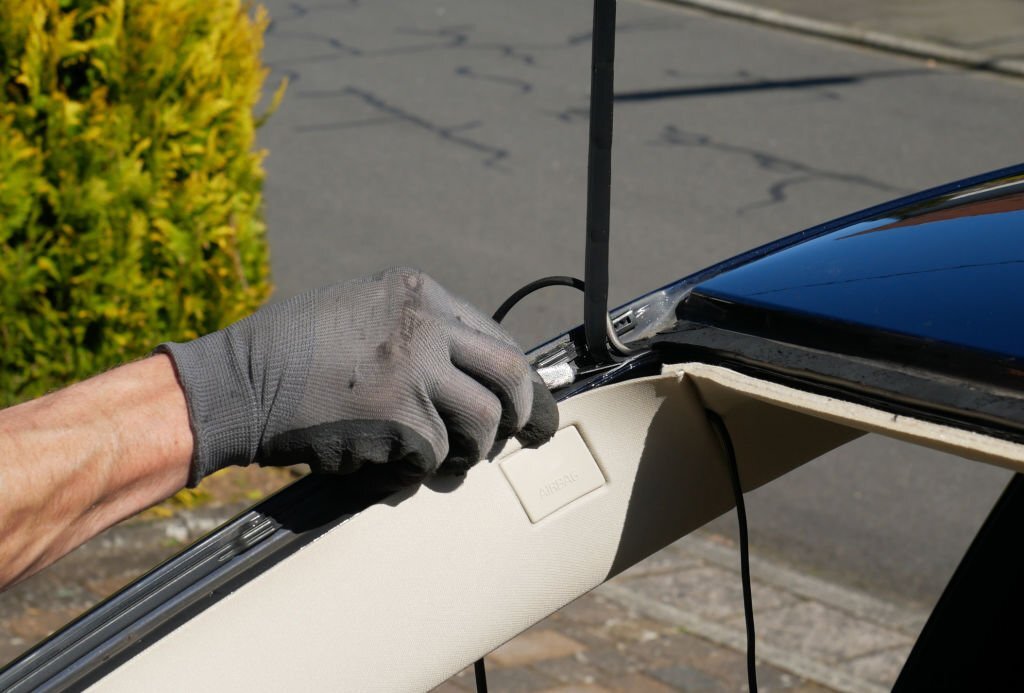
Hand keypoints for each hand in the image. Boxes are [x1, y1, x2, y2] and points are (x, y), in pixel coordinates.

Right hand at [157, 267, 557, 486]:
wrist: (237, 381)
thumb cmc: (291, 350)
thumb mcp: (360, 310)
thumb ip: (417, 331)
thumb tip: (470, 374)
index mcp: (418, 293)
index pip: (495, 336)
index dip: (519, 376)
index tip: (527, 400)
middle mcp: (425, 325)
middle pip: (510, 374)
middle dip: (525, 412)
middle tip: (524, 435)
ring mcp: (415, 371)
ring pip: (484, 422)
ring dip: (474, 450)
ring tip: (451, 459)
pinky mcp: (400, 419)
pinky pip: (436, 455)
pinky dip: (422, 468)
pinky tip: (393, 463)